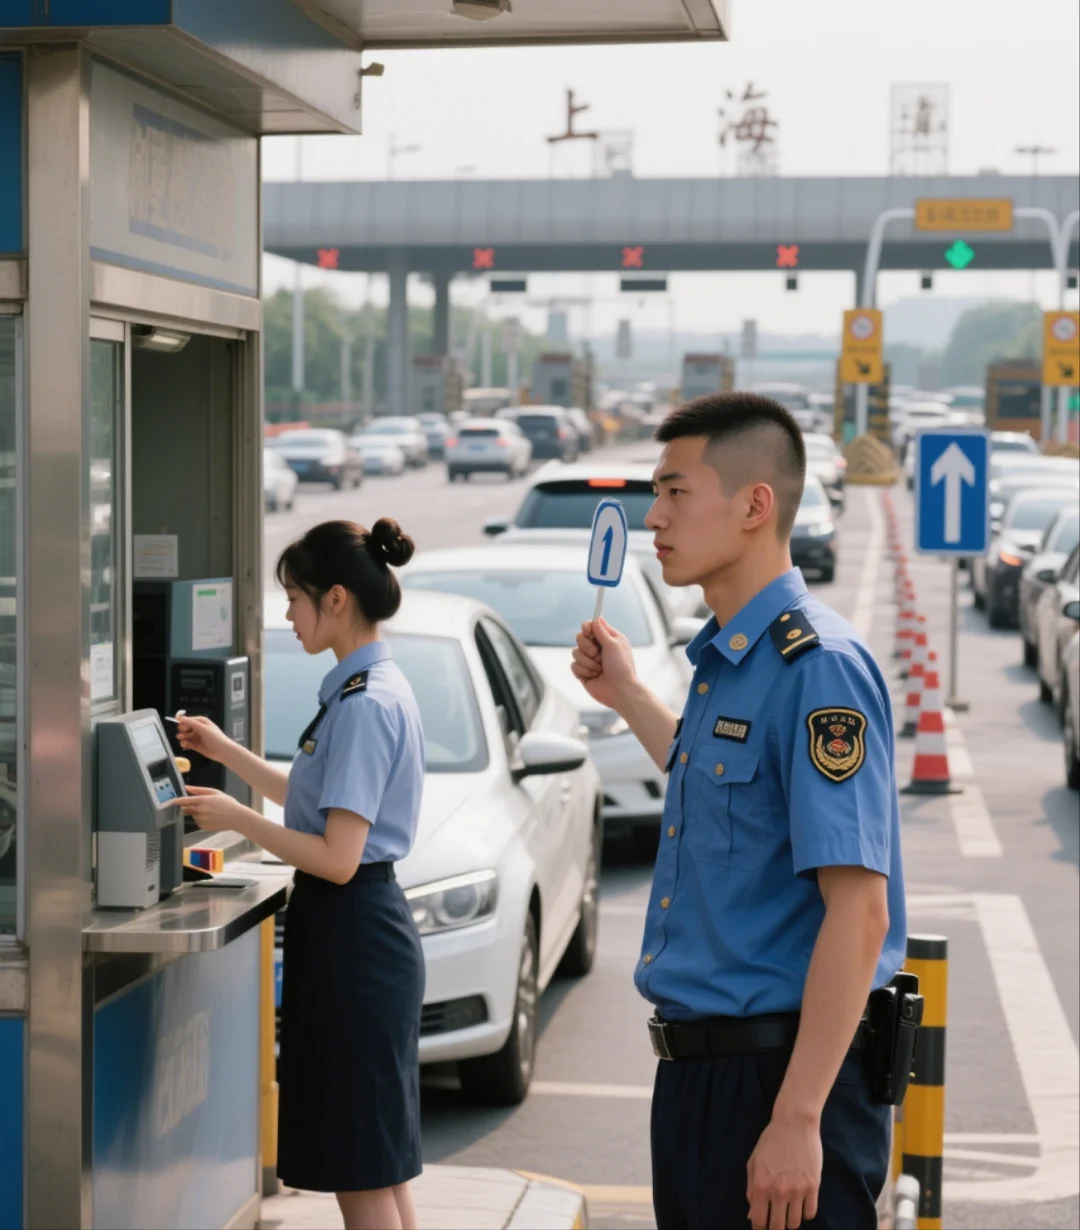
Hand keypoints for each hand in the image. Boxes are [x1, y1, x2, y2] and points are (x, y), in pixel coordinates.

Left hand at [169, 785, 249, 833]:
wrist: (237, 817)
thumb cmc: (227, 803)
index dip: (176, 801)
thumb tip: (187, 787)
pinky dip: (202, 819)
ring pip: (193, 816)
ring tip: (211, 811)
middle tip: (200, 804)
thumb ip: (199, 790)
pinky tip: (212, 817)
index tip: (169, 801)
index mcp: (201, 800)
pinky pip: (198, 822)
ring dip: (197, 813)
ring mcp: (200, 820)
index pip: (184, 801)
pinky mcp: (203, 827)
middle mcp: (199, 811)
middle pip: (186, 809)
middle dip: (189, 807)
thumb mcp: (215, 792)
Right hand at [175, 715, 232, 763]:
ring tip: (184, 743)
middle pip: (184, 728)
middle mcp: (198, 728)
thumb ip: (190, 723)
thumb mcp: (203, 728)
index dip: (183, 724)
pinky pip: (187, 743)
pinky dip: (184, 744)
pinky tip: (185, 746)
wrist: (223, 751)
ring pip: (185, 736)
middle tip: (182, 736)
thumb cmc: (215, 738)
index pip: (187, 720)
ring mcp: (197, 737)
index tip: (182, 729)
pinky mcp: (196, 745)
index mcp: (201, 721)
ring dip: (182, 739)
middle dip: (182, 732)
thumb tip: (178, 716)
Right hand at [570, 617, 636, 711]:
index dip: (586, 627)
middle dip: (587, 647)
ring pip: (575, 652)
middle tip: (597, 654)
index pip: (591, 626)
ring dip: (587, 662)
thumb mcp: (613, 645)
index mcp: (608, 639)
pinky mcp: (583, 673)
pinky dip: (584, 671)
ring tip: (599, 669)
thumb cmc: (621, 667)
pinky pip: (573, 666)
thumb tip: (596, 618)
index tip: (587, 631)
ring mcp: (589, 661)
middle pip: (579, 638)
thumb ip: (602, 631)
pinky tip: (594, 676)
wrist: (620, 691)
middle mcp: (597, 649)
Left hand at [746, 1115, 821, 1229]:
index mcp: (760, 1185)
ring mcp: (797, 1190)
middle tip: (776, 1221)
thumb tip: (751, 1215)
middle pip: (778, 1226)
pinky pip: (810, 1213)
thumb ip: (751, 1189)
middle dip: (775, 1228)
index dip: (759, 1228)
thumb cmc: (770, 1140)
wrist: (794, 1123)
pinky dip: (805, 1213)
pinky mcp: (813, 1187)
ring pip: (795, 1223)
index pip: (759, 1220)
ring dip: (790, 1221)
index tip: (762, 1228)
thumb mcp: (754, 1162)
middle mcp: (778, 1191)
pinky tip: (801, 1204)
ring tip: (788, 1212)